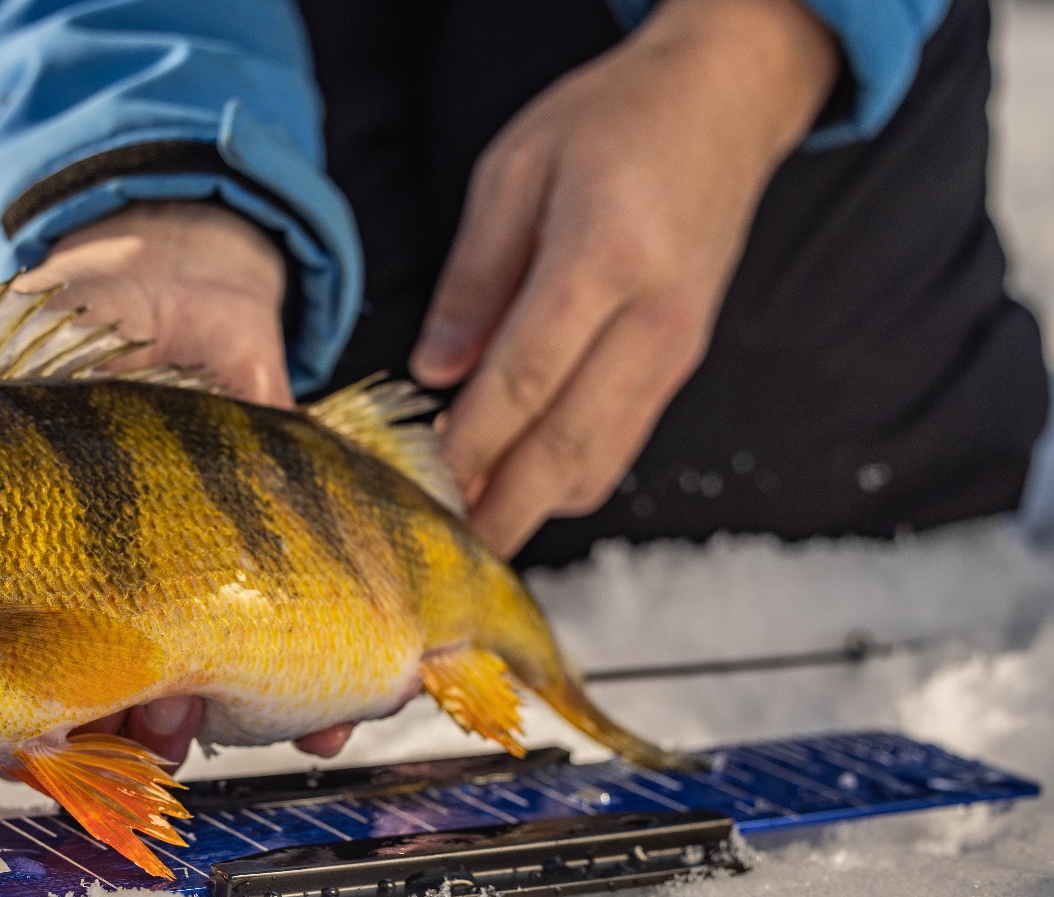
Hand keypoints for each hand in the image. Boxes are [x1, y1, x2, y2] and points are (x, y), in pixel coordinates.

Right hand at [0, 201, 354, 762]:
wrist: (213, 277)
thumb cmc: (88, 307)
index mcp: (1, 564)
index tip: (22, 749)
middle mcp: (83, 599)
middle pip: (77, 720)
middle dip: (104, 744)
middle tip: (131, 730)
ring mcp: (173, 600)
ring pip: (169, 715)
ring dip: (189, 738)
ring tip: (200, 720)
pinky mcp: (259, 585)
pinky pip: (280, 684)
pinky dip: (307, 720)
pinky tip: (324, 729)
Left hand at [411, 0, 837, 556]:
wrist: (727, 100)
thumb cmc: (616, 120)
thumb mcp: (515, 169)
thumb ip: (473, 276)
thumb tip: (434, 370)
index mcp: (604, 257)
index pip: (523, 380)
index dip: (466, 444)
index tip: (415, 483)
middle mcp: (652, 318)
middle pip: (566, 445)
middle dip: (498, 507)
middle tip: (440, 550)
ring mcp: (676, 350)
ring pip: (598, 463)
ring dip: (531, 505)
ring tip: (466, 525)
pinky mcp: (681, 366)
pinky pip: (619, 446)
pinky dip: (565, 478)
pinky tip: (514, 480)